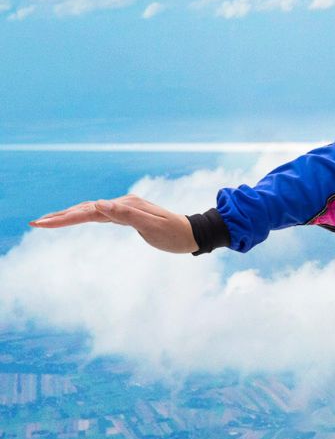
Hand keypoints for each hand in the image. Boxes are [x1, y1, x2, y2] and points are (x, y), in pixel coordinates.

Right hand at [29, 195, 197, 253]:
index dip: (65, 218)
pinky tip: (76, 218)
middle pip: (85, 209)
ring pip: (91, 211)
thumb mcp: (153, 227)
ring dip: (69, 215)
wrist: (195, 233)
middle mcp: (123, 204)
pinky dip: (84, 217)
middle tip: (35, 223)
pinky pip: (100, 215)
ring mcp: (125, 209)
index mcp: (125, 206)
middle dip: (60, 216)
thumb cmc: (176, 234)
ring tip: (47, 221)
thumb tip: (100, 204)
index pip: (89, 211)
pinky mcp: (128, 215)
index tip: (42, 223)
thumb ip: (127, 215)